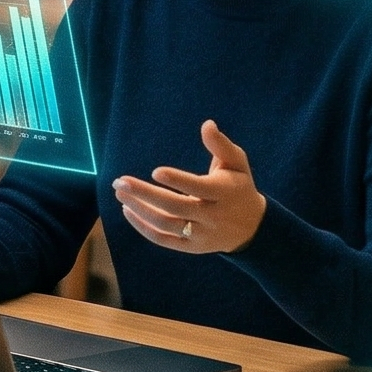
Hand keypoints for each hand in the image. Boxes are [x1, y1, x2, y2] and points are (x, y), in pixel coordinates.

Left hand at [113, 121, 267, 255]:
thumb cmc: (238, 186)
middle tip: (120, 182)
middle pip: (174, 206)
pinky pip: (164, 239)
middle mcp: (212, 216)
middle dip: (145, 194)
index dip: (178, 181)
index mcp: (224, 193)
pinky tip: (128, 211)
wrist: (252, 227)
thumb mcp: (237, 163)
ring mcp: (201, 234)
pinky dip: (143, 227)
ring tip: (120, 193)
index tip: (155, 171)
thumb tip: (206, 124)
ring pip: (165, 224)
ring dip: (139, 209)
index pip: (199, 188)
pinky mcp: (192, 247)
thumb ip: (221, 145)